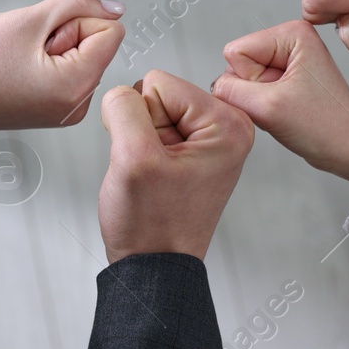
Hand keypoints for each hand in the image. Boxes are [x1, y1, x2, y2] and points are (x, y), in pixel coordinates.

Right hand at [0, 0, 125, 128]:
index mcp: (76, 86)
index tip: (43, 34)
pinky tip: (20, 67)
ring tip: (20, 58)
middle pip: (99, 45)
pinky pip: (69, 72)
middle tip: (26, 48)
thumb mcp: (28, 19)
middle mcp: (77, 106)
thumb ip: (78, 5)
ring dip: (57, 47)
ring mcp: (66, 112)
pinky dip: (49, 62)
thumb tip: (115, 9)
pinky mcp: (54, 111)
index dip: (78, 20)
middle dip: (67, 35)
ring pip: (83, 57)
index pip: (112, 31)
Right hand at [98, 70, 254, 261]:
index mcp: (227, 124)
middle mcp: (226, 127)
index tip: (153, 159)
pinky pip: (153, 127)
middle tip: (153, 170)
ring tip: (154, 175)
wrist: (154, 266)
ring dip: (141, 140)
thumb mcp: (133, 159)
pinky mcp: (194, 149)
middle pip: (158, 93)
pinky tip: (154, 176)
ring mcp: (210, 139)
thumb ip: (125, 109)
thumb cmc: (153, 227)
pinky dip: (144, 149)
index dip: (141, 120)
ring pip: (151, 109)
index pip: (159, 83)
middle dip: (143, 129)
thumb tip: (121, 93)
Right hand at [213, 20, 348, 187]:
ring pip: (243, 80)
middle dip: (253, 92)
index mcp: (292, 33)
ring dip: (257, 102)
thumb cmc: (326, 126)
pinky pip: (253, 92)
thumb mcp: (268, 107)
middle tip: (281, 106)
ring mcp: (286, 61)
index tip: (277, 95)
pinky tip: (284, 114)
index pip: (235, 51)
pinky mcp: (284, 80)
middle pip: (238, 65)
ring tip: (285, 111)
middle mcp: (289, 41)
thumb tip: (214, 86)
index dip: (249, 81)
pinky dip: (263, 108)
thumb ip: (230, 91)